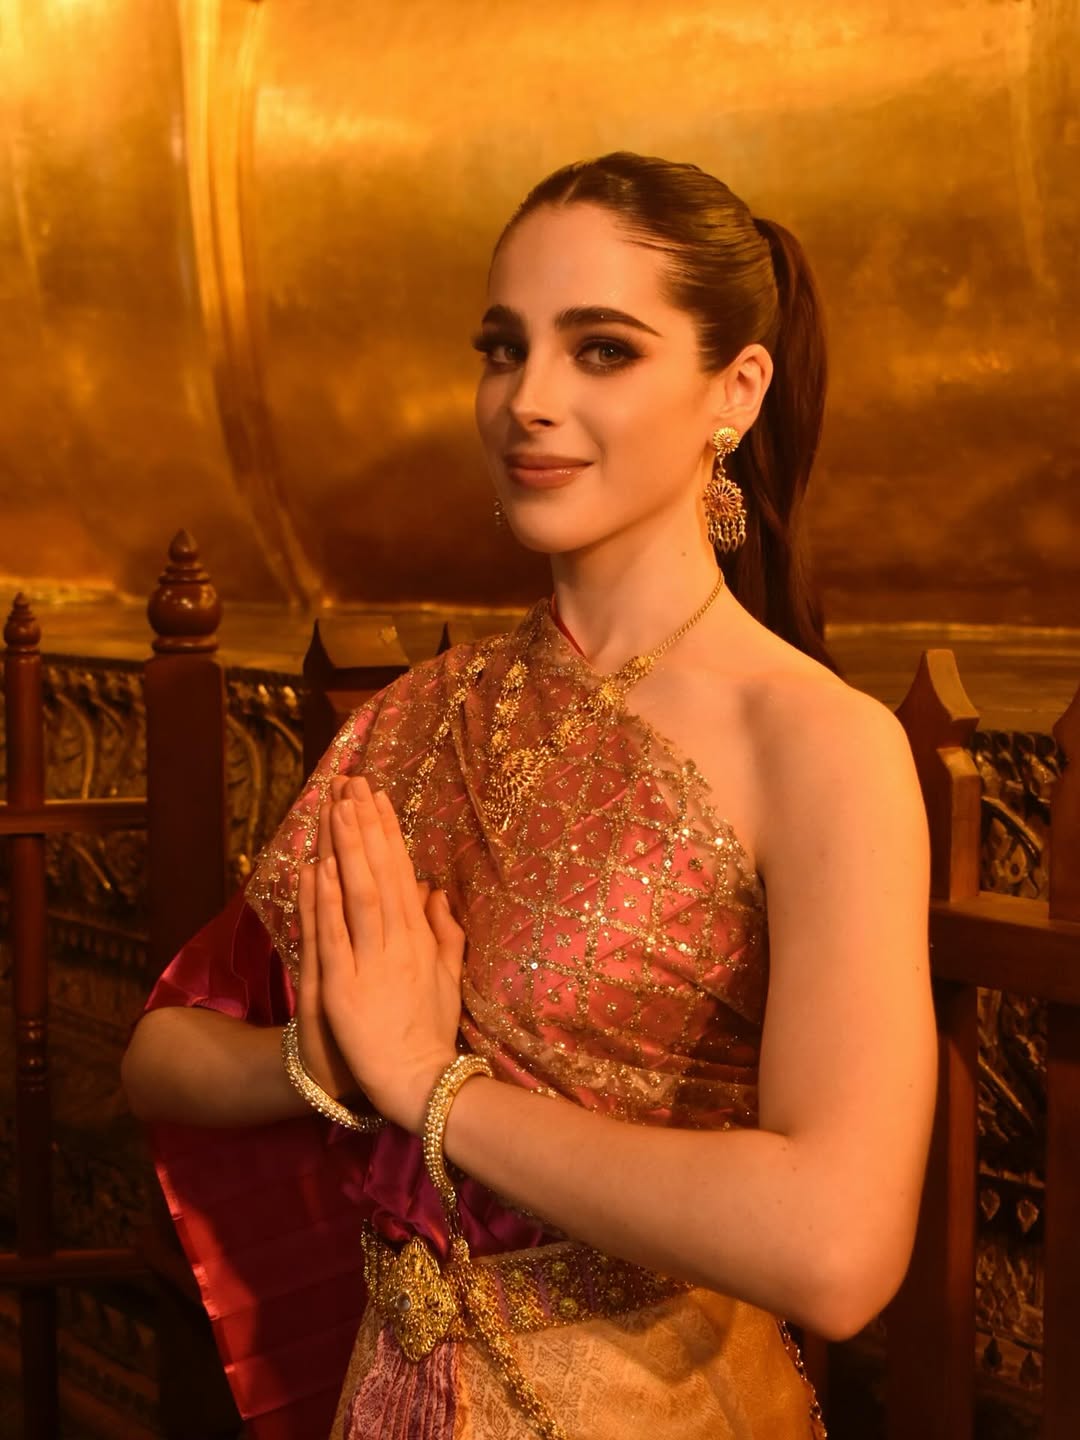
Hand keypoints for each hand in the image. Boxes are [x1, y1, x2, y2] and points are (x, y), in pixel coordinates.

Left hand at [308, 775, 464, 1133]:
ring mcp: (371, 962)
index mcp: (421, 938)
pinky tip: (319, 867)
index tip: (377, 798)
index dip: (388, 834)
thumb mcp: (449, 978)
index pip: (402, 874)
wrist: (418, 1083)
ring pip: (358, 893)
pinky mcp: (344, 986)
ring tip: (335, 807)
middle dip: (364, 825)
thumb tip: (437, 891)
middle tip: (352, 783)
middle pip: (380, 872)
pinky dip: (326, 900)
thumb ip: (446, 934)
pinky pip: (333, 935)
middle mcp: (399, 942)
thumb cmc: (431, 1034)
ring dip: (346, 848)